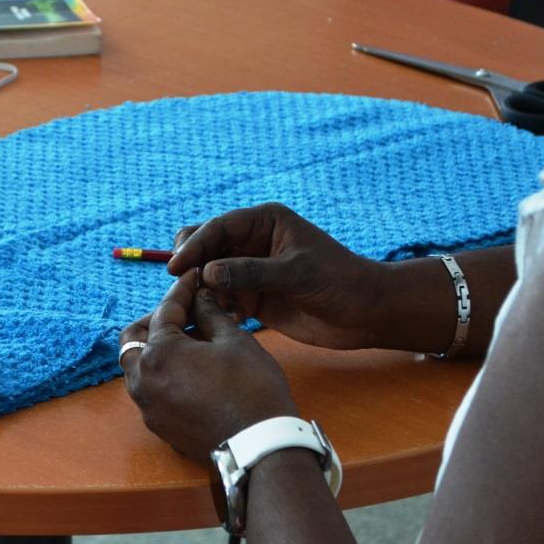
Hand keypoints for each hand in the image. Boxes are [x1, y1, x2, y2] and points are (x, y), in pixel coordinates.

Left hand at [119, 270, 297, 462]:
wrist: (260, 448)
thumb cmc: (252, 390)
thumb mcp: (234, 341)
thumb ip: (211, 313)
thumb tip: (201, 297)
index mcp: (158, 354)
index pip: (163, 311)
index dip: (182, 290)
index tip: (193, 278)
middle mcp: (143, 381)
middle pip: (134, 338)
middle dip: (155, 320)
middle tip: (182, 311)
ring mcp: (148, 407)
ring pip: (138, 367)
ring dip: (156, 348)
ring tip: (187, 339)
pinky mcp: (159, 426)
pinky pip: (151, 391)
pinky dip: (162, 373)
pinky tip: (189, 368)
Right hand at [166, 203, 387, 349]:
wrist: (366, 314)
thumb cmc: (340, 282)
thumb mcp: (296, 273)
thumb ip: (251, 272)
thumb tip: (207, 273)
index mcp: (264, 222)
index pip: (218, 228)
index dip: (195, 245)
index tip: (177, 267)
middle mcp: (252, 243)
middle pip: (206, 246)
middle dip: (191, 263)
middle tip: (180, 285)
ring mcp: (250, 271)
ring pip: (209, 275)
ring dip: (200, 289)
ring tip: (199, 307)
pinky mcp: (252, 298)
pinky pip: (221, 299)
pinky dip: (213, 308)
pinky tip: (218, 320)